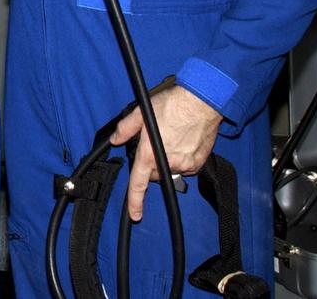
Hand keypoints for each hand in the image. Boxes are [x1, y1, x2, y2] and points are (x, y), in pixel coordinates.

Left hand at [111, 85, 222, 220]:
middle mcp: (167, 163)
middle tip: (154, 143)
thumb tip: (115, 139)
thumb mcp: (140, 112)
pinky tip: (183, 142)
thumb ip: (125, 128)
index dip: (135, 200)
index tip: (135, 214)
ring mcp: (185, 165)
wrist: (200, 102)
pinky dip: (182, 159)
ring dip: (166, 160)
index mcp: (150, 153)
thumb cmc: (172, 105)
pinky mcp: (198, 163)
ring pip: (169, 169)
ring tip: (170, 138)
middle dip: (150, 163)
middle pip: (153, 173)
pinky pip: (186, 167)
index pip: (138, 182)